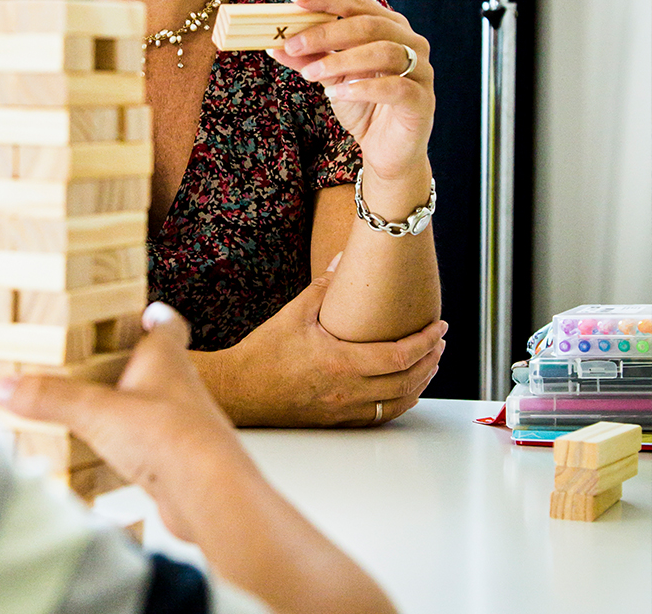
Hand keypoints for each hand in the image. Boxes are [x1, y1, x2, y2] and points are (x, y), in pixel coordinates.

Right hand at [0, 302, 247, 544]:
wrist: (209, 492)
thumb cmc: (171, 436)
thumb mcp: (95, 410)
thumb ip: (51, 397)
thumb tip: (8, 387)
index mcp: (164, 357)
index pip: (167, 323)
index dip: (155, 315)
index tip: (141, 310)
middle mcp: (178, 385)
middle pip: (159, 364)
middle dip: (132, 361)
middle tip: (100, 359)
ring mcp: (181, 423)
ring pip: (155, 405)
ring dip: (130, 405)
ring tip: (96, 408)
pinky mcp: (179, 460)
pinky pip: (152, 444)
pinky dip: (133, 445)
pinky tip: (109, 455)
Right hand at [198, 262, 446, 426]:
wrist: (239, 390)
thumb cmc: (263, 353)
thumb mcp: (294, 314)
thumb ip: (324, 287)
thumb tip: (344, 258)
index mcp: (341, 363)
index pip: (400, 356)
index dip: (426, 342)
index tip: (439, 327)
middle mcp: (348, 391)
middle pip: (407, 382)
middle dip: (431, 361)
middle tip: (440, 343)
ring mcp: (344, 410)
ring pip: (398, 403)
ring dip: (420, 383)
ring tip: (429, 364)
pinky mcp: (337, 421)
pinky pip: (380, 415)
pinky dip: (400, 402)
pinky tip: (403, 391)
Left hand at [271, 0, 433, 183]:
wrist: (386, 151)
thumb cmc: (362, 107)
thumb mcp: (330, 79)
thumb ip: (308, 59)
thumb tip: (274, 43)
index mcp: (389, 28)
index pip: (358, 3)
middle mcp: (411, 43)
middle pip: (370, 24)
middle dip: (326, 32)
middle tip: (293, 44)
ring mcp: (421, 70)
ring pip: (383, 52)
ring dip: (340, 60)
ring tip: (310, 74)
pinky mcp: (422, 101)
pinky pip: (396, 87)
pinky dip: (362, 88)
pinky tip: (337, 94)